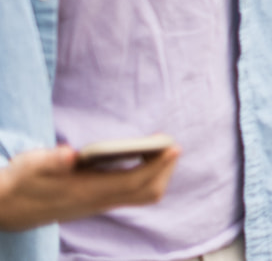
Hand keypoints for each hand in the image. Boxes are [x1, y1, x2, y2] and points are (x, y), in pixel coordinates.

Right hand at [0, 145, 179, 232]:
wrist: (7, 209)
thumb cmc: (20, 182)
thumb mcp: (29, 166)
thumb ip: (51, 160)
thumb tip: (70, 154)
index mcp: (87, 191)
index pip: (135, 181)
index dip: (158, 165)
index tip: (173, 146)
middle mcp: (98, 201)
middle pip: (147, 192)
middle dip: (165, 169)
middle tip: (171, 144)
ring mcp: (99, 204)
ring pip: (141, 196)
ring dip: (157, 174)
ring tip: (161, 150)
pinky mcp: (96, 202)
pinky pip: (132, 194)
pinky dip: (145, 177)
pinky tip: (143, 159)